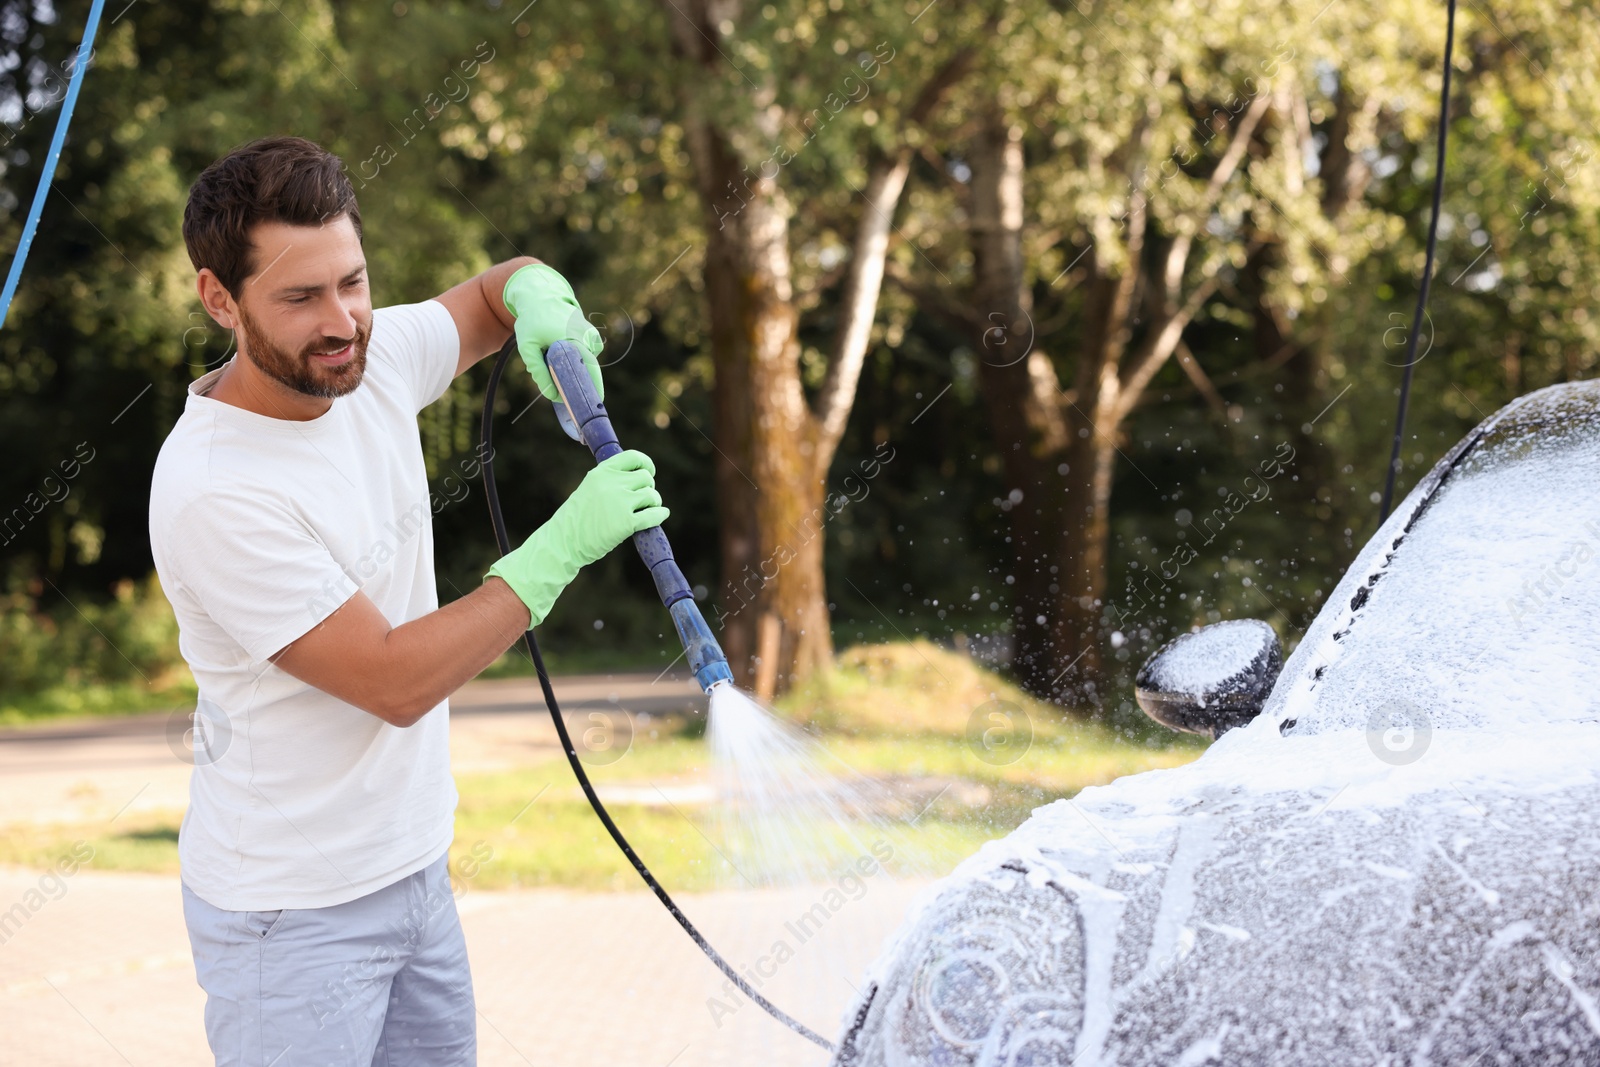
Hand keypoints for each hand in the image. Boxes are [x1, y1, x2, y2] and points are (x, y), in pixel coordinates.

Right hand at [485, 450, 668, 627]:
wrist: (563, 542)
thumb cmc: (577, 518)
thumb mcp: (590, 488)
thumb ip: (610, 480)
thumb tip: (640, 476)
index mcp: (601, 472)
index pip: (633, 457)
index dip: (646, 464)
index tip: (649, 472)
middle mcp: (611, 483)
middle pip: (646, 478)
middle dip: (648, 488)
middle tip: (643, 500)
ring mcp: (620, 502)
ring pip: (652, 495)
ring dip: (654, 503)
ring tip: (646, 510)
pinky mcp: (626, 523)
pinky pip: (654, 515)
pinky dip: (660, 515)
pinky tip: (661, 515)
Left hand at [502, 263, 604, 401]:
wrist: (542, 296)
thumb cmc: (532, 321)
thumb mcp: (527, 346)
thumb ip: (537, 371)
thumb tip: (552, 395)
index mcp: (572, 341)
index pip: (588, 374)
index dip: (590, 393)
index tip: (589, 409)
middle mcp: (587, 339)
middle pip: (591, 374)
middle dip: (583, 387)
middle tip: (573, 400)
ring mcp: (592, 337)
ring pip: (587, 365)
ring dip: (576, 370)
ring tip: (556, 358)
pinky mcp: (593, 336)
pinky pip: (588, 357)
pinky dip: (578, 359)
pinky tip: (565, 350)